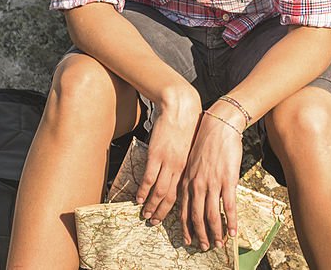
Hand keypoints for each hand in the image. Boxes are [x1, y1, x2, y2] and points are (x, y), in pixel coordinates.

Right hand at [135, 89, 199, 225]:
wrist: (181, 107)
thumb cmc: (188, 124)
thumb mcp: (193, 146)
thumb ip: (188, 161)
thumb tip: (185, 173)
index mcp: (189, 166)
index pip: (184, 193)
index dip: (178, 208)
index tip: (173, 218)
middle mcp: (180, 168)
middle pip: (171, 197)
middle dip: (163, 212)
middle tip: (154, 223)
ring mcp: (167, 162)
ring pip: (159, 191)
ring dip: (151, 206)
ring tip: (145, 216)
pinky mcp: (156, 155)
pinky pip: (149, 178)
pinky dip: (143, 191)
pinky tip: (138, 199)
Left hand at [179, 103, 243, 250]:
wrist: (219, 126)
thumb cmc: (206, 142)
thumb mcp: (192, 162)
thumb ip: (192, 179)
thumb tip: (195, 193)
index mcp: (187, 181)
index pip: (184, 211)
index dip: (186, 228)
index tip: (188, 240)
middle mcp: (197, 186)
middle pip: (196, 217)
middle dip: (199, 235)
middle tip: (203, 247)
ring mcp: (212, 184)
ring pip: (212, 216)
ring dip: (215, 233)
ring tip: (218, 244)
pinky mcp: (227, 180)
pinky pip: (229, 206)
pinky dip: (231, 222)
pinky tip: (234, 232)